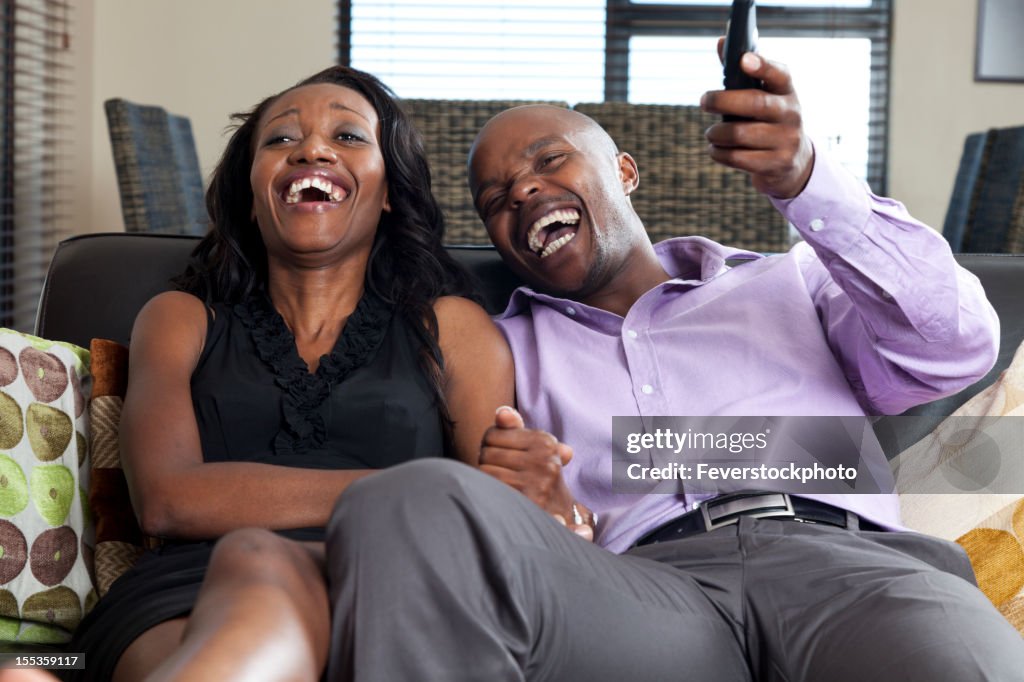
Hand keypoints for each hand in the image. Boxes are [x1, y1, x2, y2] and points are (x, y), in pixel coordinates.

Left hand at [480, 406, 592, 539]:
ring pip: (485, 471)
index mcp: (545, 442)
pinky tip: (499, 494)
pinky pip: (490, 489)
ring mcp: (536, 483)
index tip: (502, 456)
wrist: (561, 513)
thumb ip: (515, 427)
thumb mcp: (534, 447)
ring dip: (486, 478)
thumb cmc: (540, 475)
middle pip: (486, 452)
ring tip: (502, 484)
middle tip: (501, 472)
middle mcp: (544, 460)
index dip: (490, 445)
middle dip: (487, 461)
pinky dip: (488, 492)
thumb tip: (501, 413)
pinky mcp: (527, 502)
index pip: (492, 434)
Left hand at [700, 39, 814, 198]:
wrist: (792, 161)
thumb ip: (740, 73)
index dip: (762, 66)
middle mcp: (791, 113)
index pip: (779, 74)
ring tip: (710, 133)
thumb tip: (722, 42)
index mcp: (786, 91)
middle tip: (704, 101)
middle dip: (723, 101)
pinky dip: (720, 153)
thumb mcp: (762, 96)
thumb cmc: (766, 120)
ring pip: (742, 133)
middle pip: (756, 103)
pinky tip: (715, 149)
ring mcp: (786, 140)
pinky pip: (740, 158)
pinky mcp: (777, 163)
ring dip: (718, 133)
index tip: (744, 59)